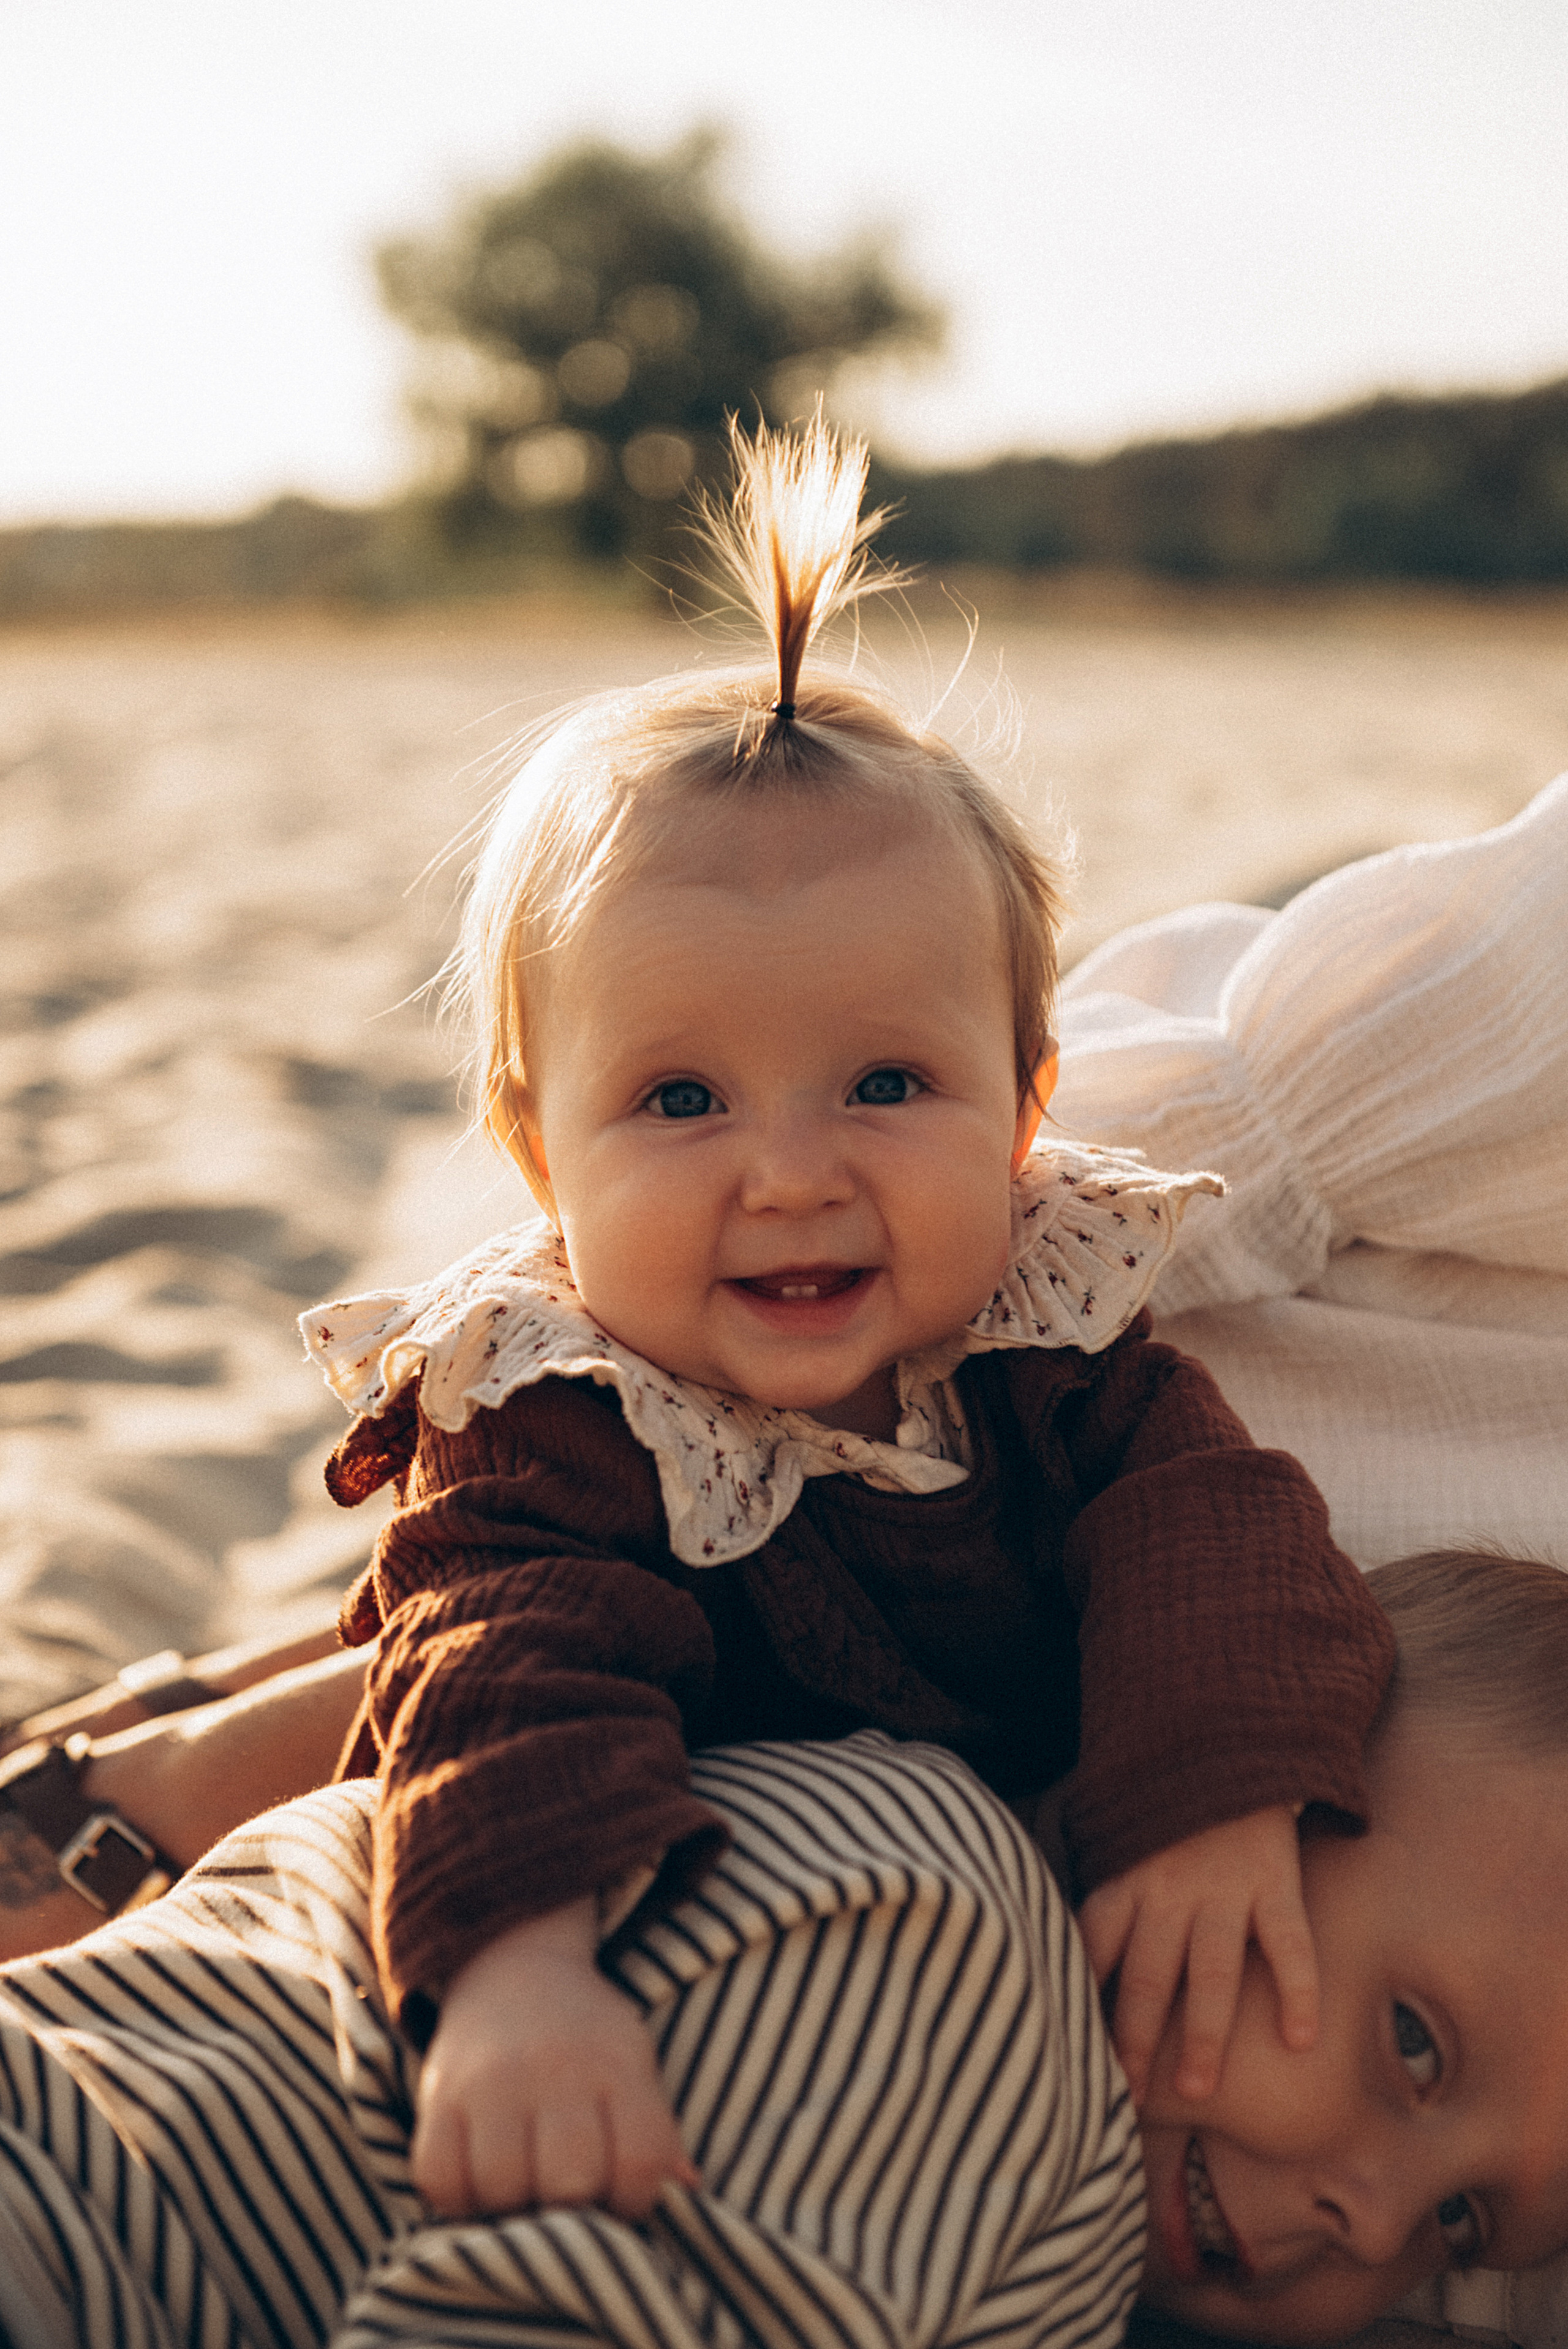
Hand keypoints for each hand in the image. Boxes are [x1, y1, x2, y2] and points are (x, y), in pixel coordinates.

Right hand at [411, 1897, 700, 2219]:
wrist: (512, 1969)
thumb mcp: (635, 2064)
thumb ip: (657, 2132)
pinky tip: (479, 2178)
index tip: (619, 2195)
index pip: (640, 2162)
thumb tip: (685, 2189)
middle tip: (565, 2193)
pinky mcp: (440, 2093)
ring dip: (512, 2207)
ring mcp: (492, 2081)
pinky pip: (441, 2180)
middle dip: (572, 2206)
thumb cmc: (585, 2038)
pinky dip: (459, 2197)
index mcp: (615, 2063)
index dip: (634, 2200)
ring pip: (501, 2190)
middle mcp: (554, 2069)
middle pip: (569, 2183)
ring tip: (522, 2184)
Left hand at [1077, 1804, 1317, 2103]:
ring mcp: (1224, 1887)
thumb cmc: (1168, 1811)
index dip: (1084, 2005)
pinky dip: (1298, 1992)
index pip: (1094, 1949)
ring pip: (1211, 1972)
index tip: (1077, 2058)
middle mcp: (1168, 1889)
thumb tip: (1067, 1964)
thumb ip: (1108, 1903)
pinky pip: (1289, 1945)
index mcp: (1124, 1880)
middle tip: (1128, 2096)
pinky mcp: (1275, 1881)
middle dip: (1134, 2039)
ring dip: (1202, 2034)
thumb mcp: (1121, 1844)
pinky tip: (1299, 2039)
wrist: (1228, 1741)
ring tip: (1196, 2088)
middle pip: (1146, 1975)